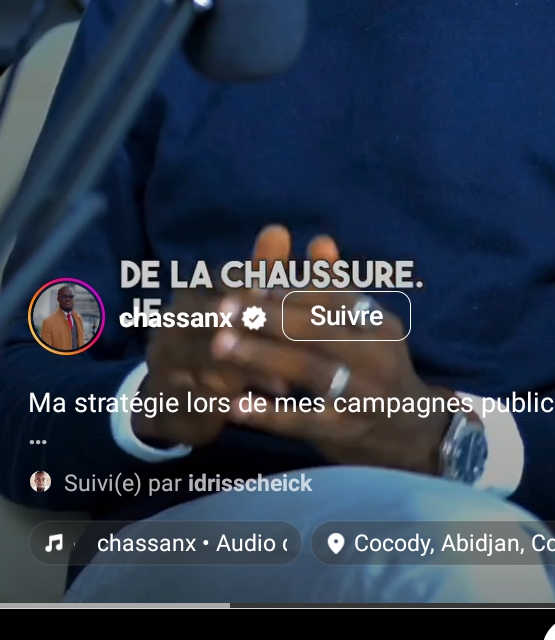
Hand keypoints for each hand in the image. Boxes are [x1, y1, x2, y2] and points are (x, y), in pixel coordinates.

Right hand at [131, 225, 292, 447]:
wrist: (168, 399)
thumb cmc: (217, 342)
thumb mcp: (241, 308)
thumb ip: (261, 272)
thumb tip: (278, 229)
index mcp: (192, 292)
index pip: (230, 280)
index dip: (268, 291)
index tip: (305, 304)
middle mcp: (173, 320)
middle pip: (219, 319)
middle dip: (261, 331)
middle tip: (303, 345)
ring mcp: (165, 360)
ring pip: (209, 361)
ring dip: (250, 371)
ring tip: (287, 383)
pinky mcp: (166, 398)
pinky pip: (199, 399)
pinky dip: (233, 403)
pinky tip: (259, 410)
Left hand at [210, 230, 452, 473]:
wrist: (409, 431)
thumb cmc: (376, 367)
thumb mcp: (367, 327)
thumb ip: (338, 287)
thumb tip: (319, 240)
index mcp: (377, 323)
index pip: (332, 296)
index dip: (289, 289)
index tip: (250, 281)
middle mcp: (375, 355)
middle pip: (317, 329)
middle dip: (267, 316)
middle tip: (223, 307)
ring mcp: (362, 395)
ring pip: (309, 370)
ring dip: (261, 356)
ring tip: (220, 345)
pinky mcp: (345, 431)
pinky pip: (303, 420)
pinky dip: (268, 414)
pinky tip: (235, 405)